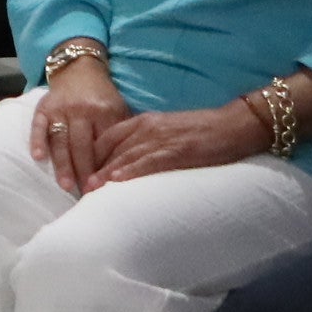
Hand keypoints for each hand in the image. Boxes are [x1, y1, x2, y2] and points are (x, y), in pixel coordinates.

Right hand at [26, 57, 129, 195]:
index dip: (105, 166)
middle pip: (82, 146)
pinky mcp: (43, 107)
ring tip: (66, 186)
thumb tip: (126, 164)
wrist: (80, 70)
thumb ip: (121, 132)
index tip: (106, 187)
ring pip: (61, 140)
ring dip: (62, 164)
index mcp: (104, 111)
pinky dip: (37, 141)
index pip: (104, 145)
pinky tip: (38, 157)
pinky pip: (38, 126)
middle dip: (84, 171)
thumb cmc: (102, 97)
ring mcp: (61, 109)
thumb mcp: (118, 109)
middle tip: (86, 194)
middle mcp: (81, 110)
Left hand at [88, 101, 271, 187]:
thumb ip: (146, 142)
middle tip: (77, 188)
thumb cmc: (202, 131)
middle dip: (92, 168)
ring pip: (124, 156)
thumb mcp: (166, 131)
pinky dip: (130, 171)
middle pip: (109, 148)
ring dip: (105, 174)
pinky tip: (117, 181)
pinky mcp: (177, 151)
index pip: (106, 138)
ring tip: (89, 190)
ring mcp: (161, 138)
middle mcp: (146, 127)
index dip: (90, 156)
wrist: (234, 125)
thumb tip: (127, 163)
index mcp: (143, 122)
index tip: (80, 173)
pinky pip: (148, 161)